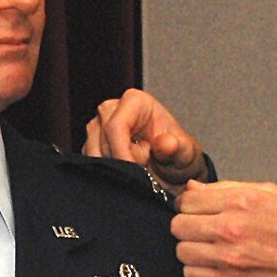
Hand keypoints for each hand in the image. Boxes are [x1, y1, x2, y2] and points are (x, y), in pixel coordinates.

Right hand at [85, 88, 206, 190]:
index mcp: (135, 102)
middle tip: (145, 170)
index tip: (136, 172)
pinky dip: (106, 175)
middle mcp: (111, 110)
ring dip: (114, 170)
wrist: (172, 170)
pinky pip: (90, 165)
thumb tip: (166, 143)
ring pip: (92, 155)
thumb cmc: (177, 156)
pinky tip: (125, 174)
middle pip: (101, 142)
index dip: (123, 152)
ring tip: (138, 169)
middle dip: (121, 162)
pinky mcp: (90, 147)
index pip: (116, 126)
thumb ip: (178, 148)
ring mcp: (97, 128)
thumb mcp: (186, 154)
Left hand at [171, 180, 276, 276]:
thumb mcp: (270, 194)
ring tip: (209, 249)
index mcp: (240, 202)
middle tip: (202, 230)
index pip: (187, 201)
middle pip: (178, 226)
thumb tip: (193, 188)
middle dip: (188, 226)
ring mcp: (226, 257)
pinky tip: (213, 265)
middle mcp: (229, 228)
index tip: (195, 211)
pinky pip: (191, 274)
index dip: (188, 205)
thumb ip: (228, 188)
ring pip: (181, 251)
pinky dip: (198, 270)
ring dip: (192, 249)